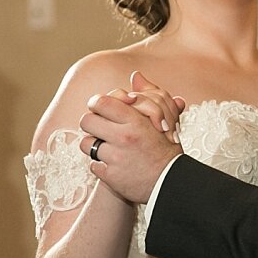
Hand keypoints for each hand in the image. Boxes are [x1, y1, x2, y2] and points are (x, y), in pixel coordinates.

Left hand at [81, 79, 183, 203]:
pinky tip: (112, 165)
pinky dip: (101, 165)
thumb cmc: (166, 148)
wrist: (171, 181)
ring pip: (86, 144)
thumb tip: (136, 76)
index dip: (96, 104)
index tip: (100, 109)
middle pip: (86, 121)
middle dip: (91, 124)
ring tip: (106, 147)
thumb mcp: (163, 117)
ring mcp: (115, 158)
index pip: (101, 102)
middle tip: (99, 128)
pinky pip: (93, 165)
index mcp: (135, 121)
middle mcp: (123, 138)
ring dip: (93, 145)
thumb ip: (148, 94)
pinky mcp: (111, 176)